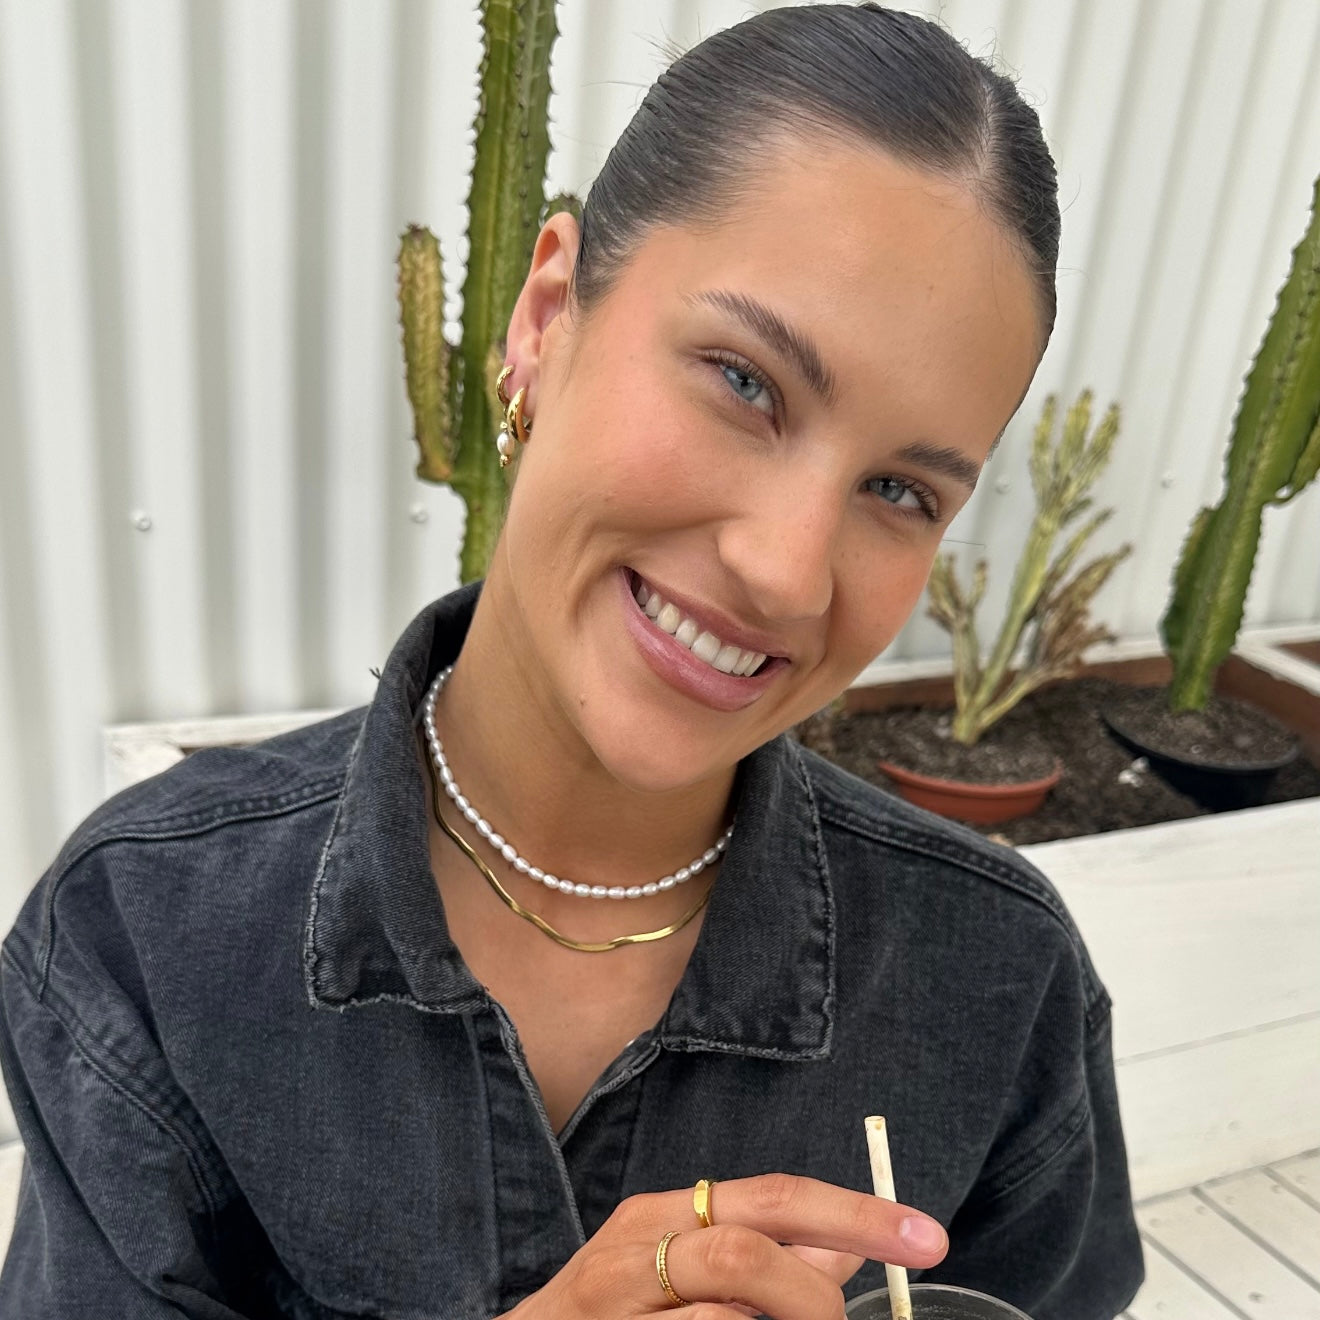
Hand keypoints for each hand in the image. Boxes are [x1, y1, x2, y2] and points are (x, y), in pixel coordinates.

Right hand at [502, 1172, 947, 1318]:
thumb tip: (846, 1243)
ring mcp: (616, 1309)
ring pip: (728, 1316)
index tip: (929, 1237)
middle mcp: (633, 1251)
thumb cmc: (607, 1318)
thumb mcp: (673, 1270)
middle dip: (817, 1296)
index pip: (775, 1198)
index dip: (858, 1214)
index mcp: (662, 1214)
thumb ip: (756, 1253)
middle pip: (752, 1252)